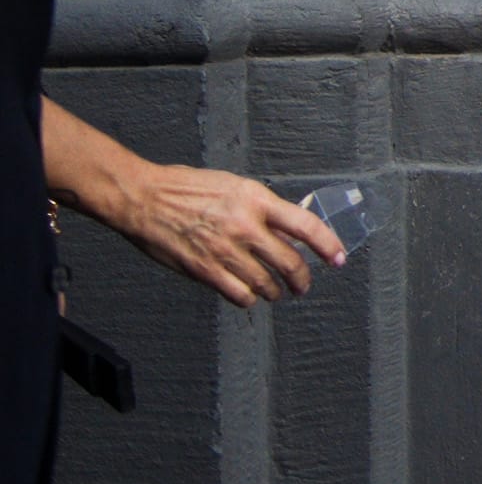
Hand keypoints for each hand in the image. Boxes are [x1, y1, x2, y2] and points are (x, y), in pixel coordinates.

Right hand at [107, 164, 343, 308]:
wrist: (142, 198)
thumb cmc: (184, 188)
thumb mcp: (233, 186)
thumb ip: (259, 208)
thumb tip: (284, 227)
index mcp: (256, 199)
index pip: (306, 225)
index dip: (328, 245)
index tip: (338, 258)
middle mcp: (246, 226)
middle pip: (290, 262)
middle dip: (302, 280)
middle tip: (302, 286)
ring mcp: (225, 250)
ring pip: (266, 283)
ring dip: (275, 291)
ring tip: (274, 292)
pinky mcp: (205, 269)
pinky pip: (239, 294)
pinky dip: (248, 298)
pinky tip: (247, 294)